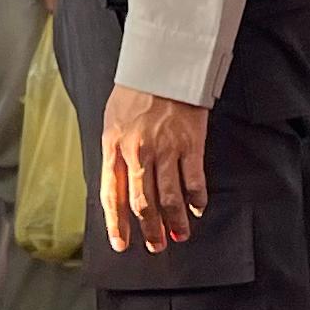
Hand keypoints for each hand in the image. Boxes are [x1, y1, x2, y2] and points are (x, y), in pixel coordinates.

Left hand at [97, 86, 210, 251]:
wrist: (163, 64)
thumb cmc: (136, 91)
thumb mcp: (112, 121)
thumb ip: (114, 153)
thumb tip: (118, 187)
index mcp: (113, 146)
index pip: (112, 195)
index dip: (116, 224)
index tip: (120, 244)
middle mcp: (137, 152)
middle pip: (143, 203)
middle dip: (149, 230)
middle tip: (155, 245)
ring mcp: (165, 149)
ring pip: (169, 198)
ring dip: (175, 222)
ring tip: (179, 235)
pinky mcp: (190, 144)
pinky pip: (193, 180)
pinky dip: (196, 199)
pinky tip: (197, 209)